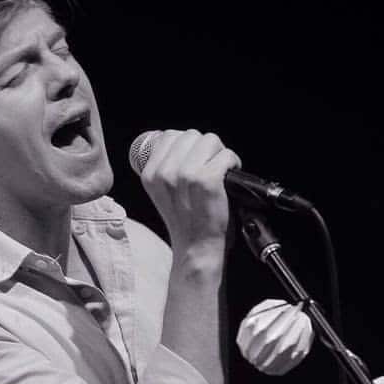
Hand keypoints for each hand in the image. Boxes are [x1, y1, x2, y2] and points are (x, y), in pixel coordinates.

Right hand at [136, 129, 240, 253]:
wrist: (197, 248)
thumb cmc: (186, 221)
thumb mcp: (162, 192)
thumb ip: (166, 168)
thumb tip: (182, 142)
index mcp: (150, 174)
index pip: (169, 136)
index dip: (187, 145)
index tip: (195, 160)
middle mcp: (165, 172)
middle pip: (191, 135)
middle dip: (204, 148)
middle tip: (209, 168)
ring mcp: (186, 175)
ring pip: (210, 140)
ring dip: (219, 154)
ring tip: (219, 172)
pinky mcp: (207, 180)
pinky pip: (226, 155)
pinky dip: (233, 163)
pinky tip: (229, 177)